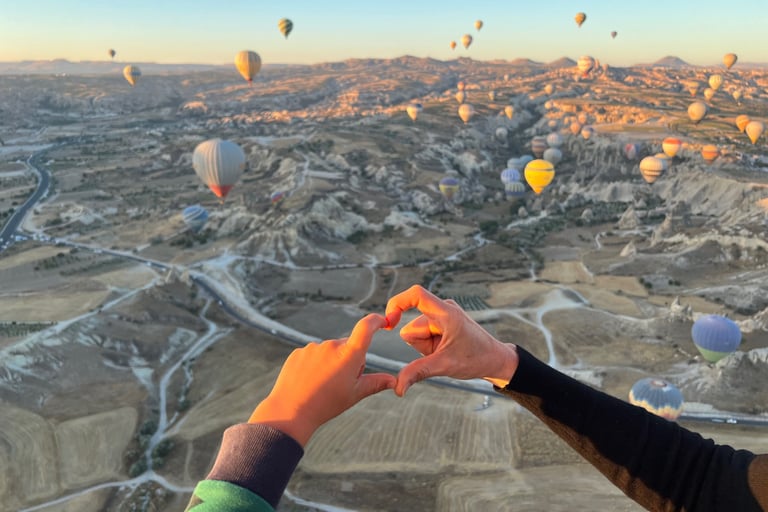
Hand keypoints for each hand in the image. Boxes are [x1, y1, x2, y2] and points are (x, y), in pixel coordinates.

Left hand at [248, 314, 395, 445]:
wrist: (290, 411)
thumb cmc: (326, 404)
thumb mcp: (354, 394)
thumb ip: (375, 383)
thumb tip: (394, 380)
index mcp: (349, 355)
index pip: (366, 328)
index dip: (376, 321)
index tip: (382, 321)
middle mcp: (332, 345)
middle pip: (347, 347)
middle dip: (348, 360)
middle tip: (340, 383)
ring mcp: (313, 348)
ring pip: (329, 352)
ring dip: (331, 363)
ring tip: (321, 385)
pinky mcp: (299, 352)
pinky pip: (313, 355)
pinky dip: (315, 365)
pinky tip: (309, 381)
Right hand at [385, 285, 518, 395]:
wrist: (495, 360)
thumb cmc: (477, 359)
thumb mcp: (445, 366)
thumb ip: (418, 372)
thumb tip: (397, 388)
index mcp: (445, 312)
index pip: (415, 295)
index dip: (397, 303)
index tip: (388, 322)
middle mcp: (442, 309)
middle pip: (411, 327)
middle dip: (420, 345)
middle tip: (441, 352)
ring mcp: (441, 315)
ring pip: (415, 333)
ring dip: (425, 347)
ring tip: (445, 351)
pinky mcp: (441, 322)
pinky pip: (422, 335)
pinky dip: (429, 346)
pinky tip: (445, 350)